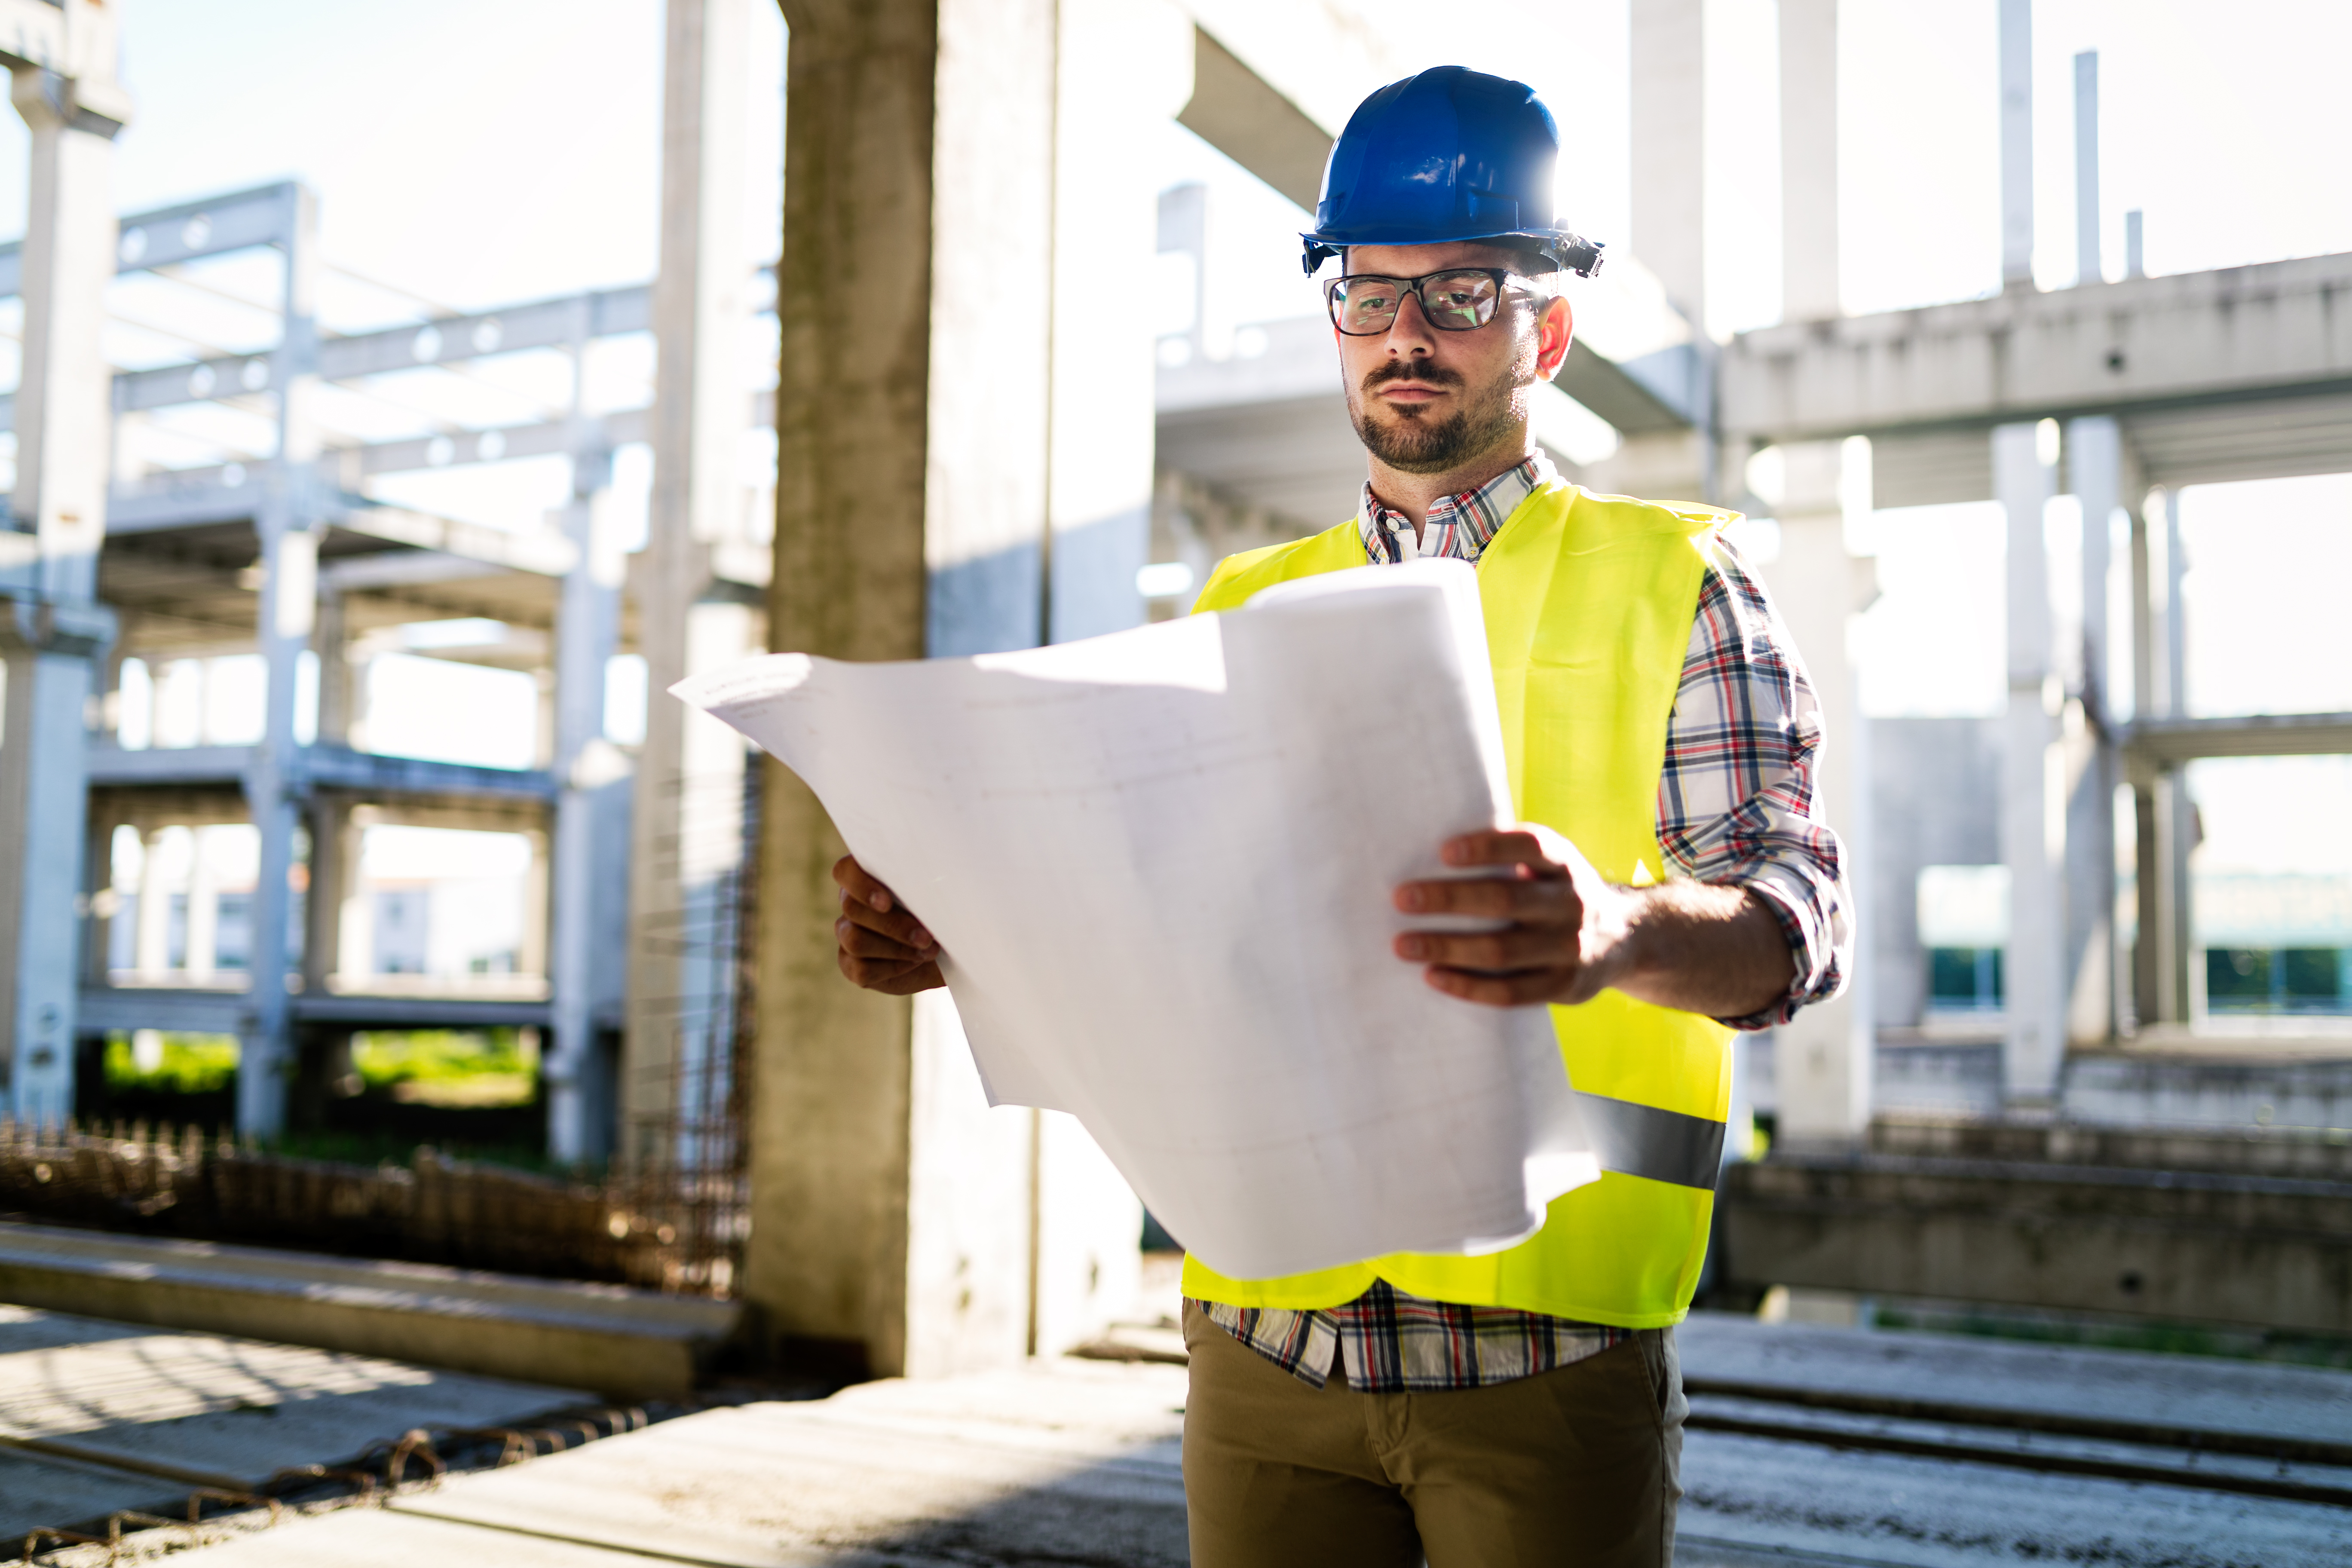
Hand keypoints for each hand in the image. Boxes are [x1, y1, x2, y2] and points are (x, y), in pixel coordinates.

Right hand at [832, 855, 945, 994]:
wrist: (943, 951)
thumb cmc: (937, 915)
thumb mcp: (935, 897)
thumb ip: (923, 888)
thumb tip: (929, 890)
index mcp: (866, 877)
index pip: (845, 871)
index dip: (860, 886)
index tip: (887, 902)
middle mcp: (851, 904)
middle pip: (853, 909)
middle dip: (893, 926)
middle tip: (926, 937)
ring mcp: (846, 934)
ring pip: (855, 940)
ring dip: (897, 948)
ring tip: (927, 951)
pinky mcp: (850, 964)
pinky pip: (861, 969)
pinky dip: (893, 967)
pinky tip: (913, 962)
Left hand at [1391, 827, 1629, 1006]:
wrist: (1626, 938)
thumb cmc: (1557, 893)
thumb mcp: (1550, 867)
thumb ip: (1509, 859)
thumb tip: (1425, 846)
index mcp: (1564, 863)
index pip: (1529, 846)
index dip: (1488, 847)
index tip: (1443, 851)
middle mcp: (1571, 903)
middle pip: (1505, 899)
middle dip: (1449, 899)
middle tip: (1400, 898)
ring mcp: (1571, 949)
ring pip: (1502, 950)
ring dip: (1447, 947)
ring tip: (1402, 944)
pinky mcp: (1564, 986)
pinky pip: (1511, 992)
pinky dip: (1468, 986)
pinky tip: (1432, 976)